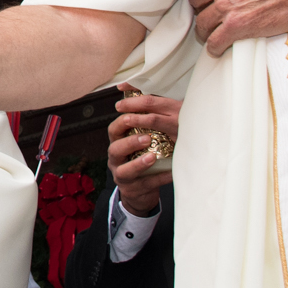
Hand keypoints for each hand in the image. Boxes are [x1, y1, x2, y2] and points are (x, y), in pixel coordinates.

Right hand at [108, 88, 180, 215]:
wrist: (140, 190)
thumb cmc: (141, 157)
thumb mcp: (139, 141)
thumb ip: (144, 123)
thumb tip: (157, 97)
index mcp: (118, 142)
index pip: (115, 128)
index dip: (123, 120)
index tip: (134, 112)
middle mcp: (116, 158)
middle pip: (115, 147)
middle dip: (129, 141)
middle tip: (146, 136)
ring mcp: (122, 175)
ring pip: (125, 169)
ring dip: (139, 162)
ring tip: (152, 157)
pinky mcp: (133, 190)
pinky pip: (146, 184)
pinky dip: (159, 179)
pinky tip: (171, 173)